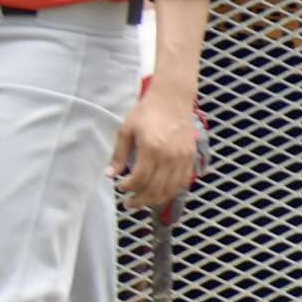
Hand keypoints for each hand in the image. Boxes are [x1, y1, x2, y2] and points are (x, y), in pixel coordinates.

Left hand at [111, 83, 198, 214]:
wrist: (172, 99)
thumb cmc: (146, 112)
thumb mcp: (126, 130)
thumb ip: (119, 154)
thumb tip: (110, 174)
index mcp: (152, 148)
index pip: (140, 178)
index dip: (129, 188)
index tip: (120, 188)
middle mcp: (170, 156)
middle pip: (156, 188)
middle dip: (140, 199)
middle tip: (128, 203)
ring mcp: (183, 158)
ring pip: (171, 189)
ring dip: (155, 199)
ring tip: (142, 200)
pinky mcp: (191, 157)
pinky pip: (183, 182)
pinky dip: (172, 192)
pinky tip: (161, 193)